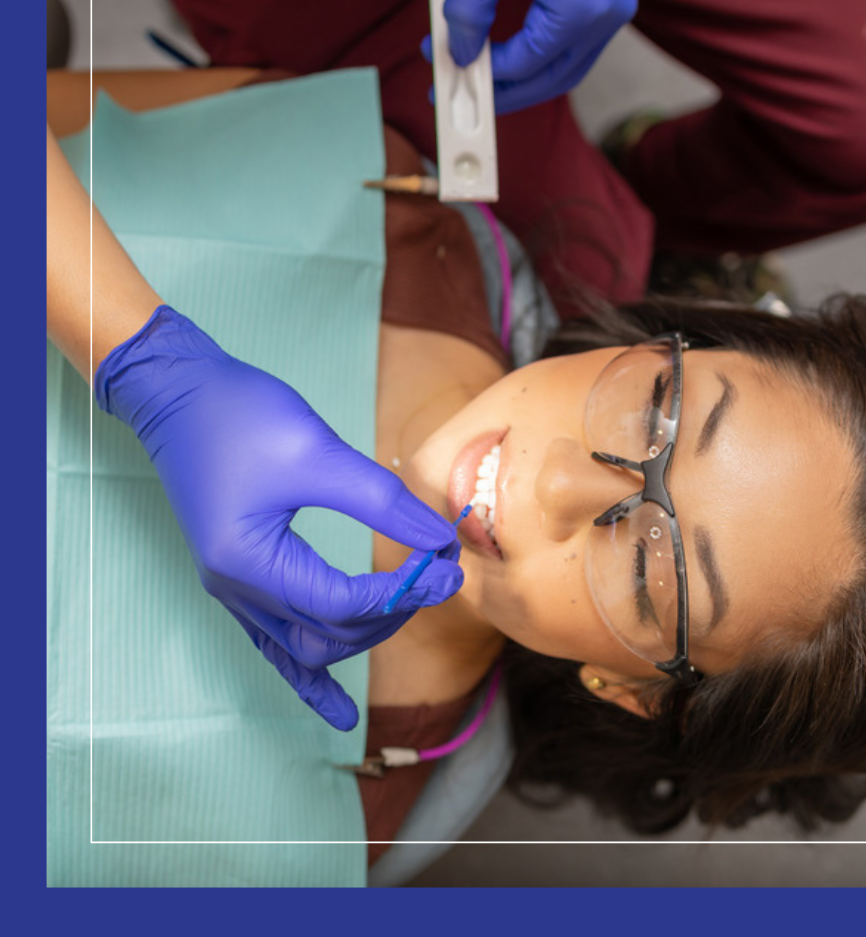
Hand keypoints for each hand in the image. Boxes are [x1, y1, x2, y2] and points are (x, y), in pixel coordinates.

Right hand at [95, 306, 462, 730]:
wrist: (178, 393)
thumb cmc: (241, 413)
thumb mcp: (317, 450)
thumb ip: (380, 501)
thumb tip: (438, 539)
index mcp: (248, 559)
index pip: (343, 604)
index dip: (404, 591)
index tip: (447, 566)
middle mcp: (234, 587)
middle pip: (331, 631)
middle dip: (393, 609)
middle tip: (437, 571)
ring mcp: (232, 589)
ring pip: (307, 647)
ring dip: (363, 632)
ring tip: (408, 603)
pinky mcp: (237, 579)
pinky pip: (275, 647)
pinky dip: (310, 678)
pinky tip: (340, 712)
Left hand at [430, 0, 637, 114]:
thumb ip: (467, 12)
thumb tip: (459, 54)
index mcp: (583, 11)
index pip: (526, 66)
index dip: (482, 75)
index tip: (444, 73)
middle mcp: (608, 17)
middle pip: (553, 80)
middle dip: (506, 91)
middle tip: (465, 93)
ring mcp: (616, 5)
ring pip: (567, 65)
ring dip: (526, 75)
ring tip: (486, 74)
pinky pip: (576, 40)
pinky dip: (543, 51)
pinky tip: (513, 44)